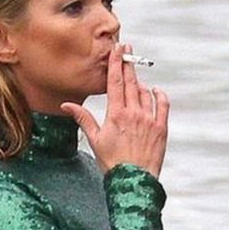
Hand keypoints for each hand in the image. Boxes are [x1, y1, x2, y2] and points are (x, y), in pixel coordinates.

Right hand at [61, 43, 168, 177]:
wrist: (133, 181)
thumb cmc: (112, 163)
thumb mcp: (94, 140)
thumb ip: (83, 118)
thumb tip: (66, 105)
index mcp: (115, 114)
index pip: (115, 82)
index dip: (116, 63)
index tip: (117, 49)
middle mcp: (133, 113)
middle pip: (131, 82)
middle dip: (128, 64)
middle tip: (128, 48)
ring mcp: (149, 119)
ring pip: (146, 92)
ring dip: (140, 83)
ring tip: (136, 78)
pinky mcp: (161, 127)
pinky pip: (163, 104)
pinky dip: (159, 95)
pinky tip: (155, 91)